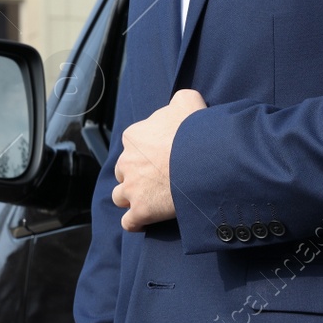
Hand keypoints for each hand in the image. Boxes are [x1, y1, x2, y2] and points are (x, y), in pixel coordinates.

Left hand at [112, 89, 207, 231]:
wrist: (202, 159)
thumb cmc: (194, 130)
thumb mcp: (187, 101)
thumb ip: (179, 100)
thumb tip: (180, 103)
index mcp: (133, 137)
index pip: (132, 145)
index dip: (146, 153)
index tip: (162, 157)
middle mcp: (127, 162)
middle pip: (124, 171)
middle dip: (135, 176)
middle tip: (157, 179)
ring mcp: (132, 188)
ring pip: (120, 196)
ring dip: (131, 198)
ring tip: (149, 200)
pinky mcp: (141, 211)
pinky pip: (129, 222)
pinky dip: (136, 223)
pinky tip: (146, 221)